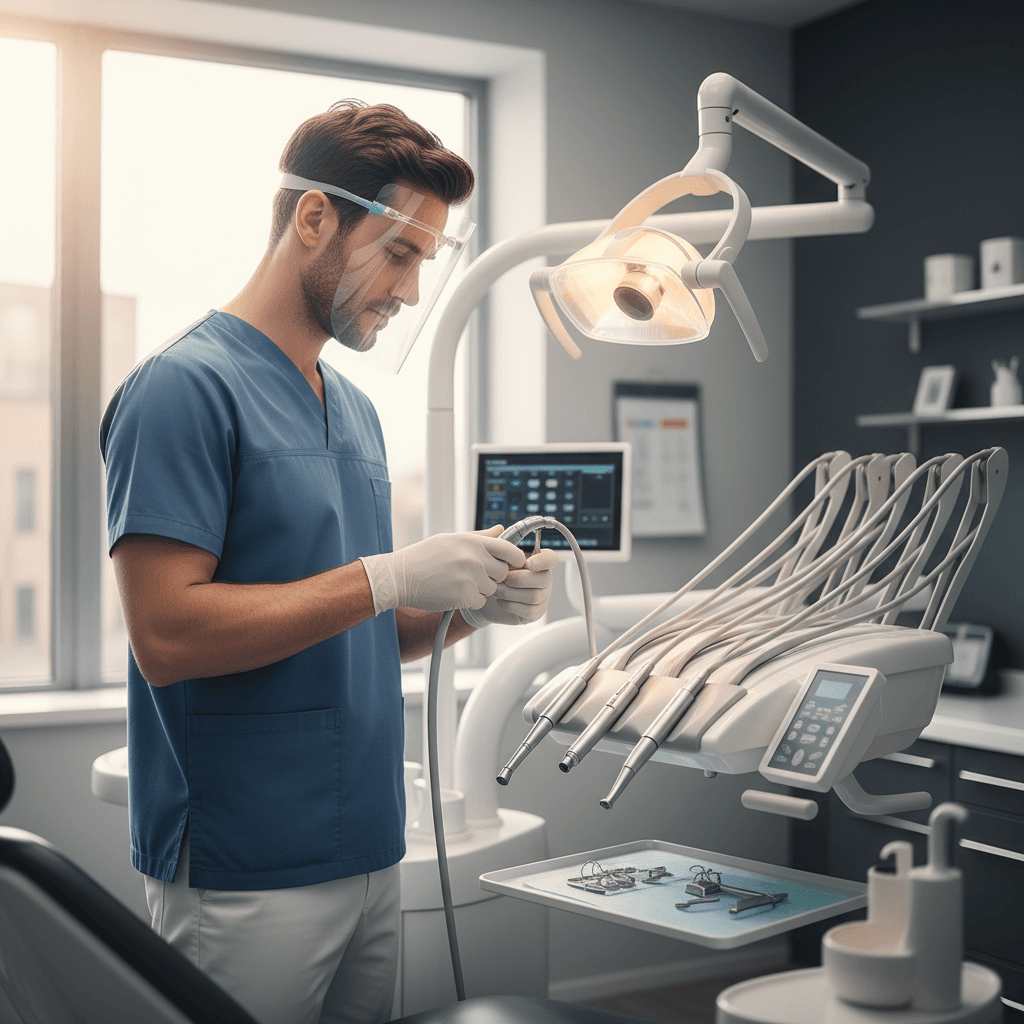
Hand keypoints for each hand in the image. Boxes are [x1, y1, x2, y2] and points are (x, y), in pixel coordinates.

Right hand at [360, 526, 525, 613]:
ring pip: (492, 589)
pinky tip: (453, 594)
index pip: (510, 550)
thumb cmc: (424, 557)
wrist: (400, 576)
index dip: (515, 560)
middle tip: (473, 576)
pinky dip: (469, 602)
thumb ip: (480, 537)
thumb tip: (501, 530)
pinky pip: (480, 602)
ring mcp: (470, 577)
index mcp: (473, 541)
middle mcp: (474, 557)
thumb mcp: (452, 540)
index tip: (510, 565)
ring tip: (458, 584)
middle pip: (503, 573)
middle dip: (493, 577)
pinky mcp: (464, 596)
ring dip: (480, 590)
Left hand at [460, 546, 558, 627]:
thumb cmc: (491, 573)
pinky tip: (501, 601)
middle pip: (544, 579)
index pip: (552, 559)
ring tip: (497, 589)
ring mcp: (542, 597)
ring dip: (512, 592)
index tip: (527, 563)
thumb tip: (498, 528)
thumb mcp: (492, 557)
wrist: (483, 596)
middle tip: (501, 579)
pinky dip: (512, 605)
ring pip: (535, 596)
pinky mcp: (535, 612)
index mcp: (538, 562)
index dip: (543, 561)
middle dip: (519, 579)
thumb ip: (495, 542)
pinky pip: (530, 610)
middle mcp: (544, 579)